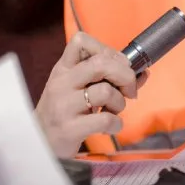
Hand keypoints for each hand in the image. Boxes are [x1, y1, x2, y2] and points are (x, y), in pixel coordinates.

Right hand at [35, 32, 148, 157]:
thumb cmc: (64, 112)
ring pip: (106, 91)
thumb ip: (108, 78)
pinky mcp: (69, 129)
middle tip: (129, 89)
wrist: (40, 144)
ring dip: (119, 102)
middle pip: (101, 63)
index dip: (107, 49)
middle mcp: (62, 83)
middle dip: (125, 74)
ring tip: (113, 110)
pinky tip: (110, 126)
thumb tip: (144, 72)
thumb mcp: (77, 89)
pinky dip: (116, 124)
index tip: (117, 65)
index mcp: (63, 69)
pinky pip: (105, 120)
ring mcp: (64, 106)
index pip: (81, 41)